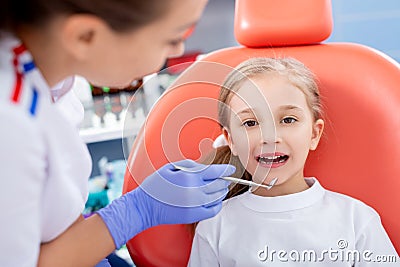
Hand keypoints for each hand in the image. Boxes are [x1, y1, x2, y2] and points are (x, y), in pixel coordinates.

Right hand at [97, 160, 234, 247]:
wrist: (145, 207)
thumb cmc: (155, 185)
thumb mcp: (170, 167)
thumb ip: (189, 165)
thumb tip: (204, 167)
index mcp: (189, 177)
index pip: (214, 171)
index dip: (225, 170)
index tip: (231, 169)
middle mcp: (195, 190)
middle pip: (219, 184)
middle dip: (224, 180)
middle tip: (225, 178)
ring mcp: (196, 204)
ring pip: (218, 197)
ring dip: (221, 191)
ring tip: (220, 188)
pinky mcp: (194, 215)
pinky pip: (213, 210)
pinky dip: (217, 204)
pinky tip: (215, 200)